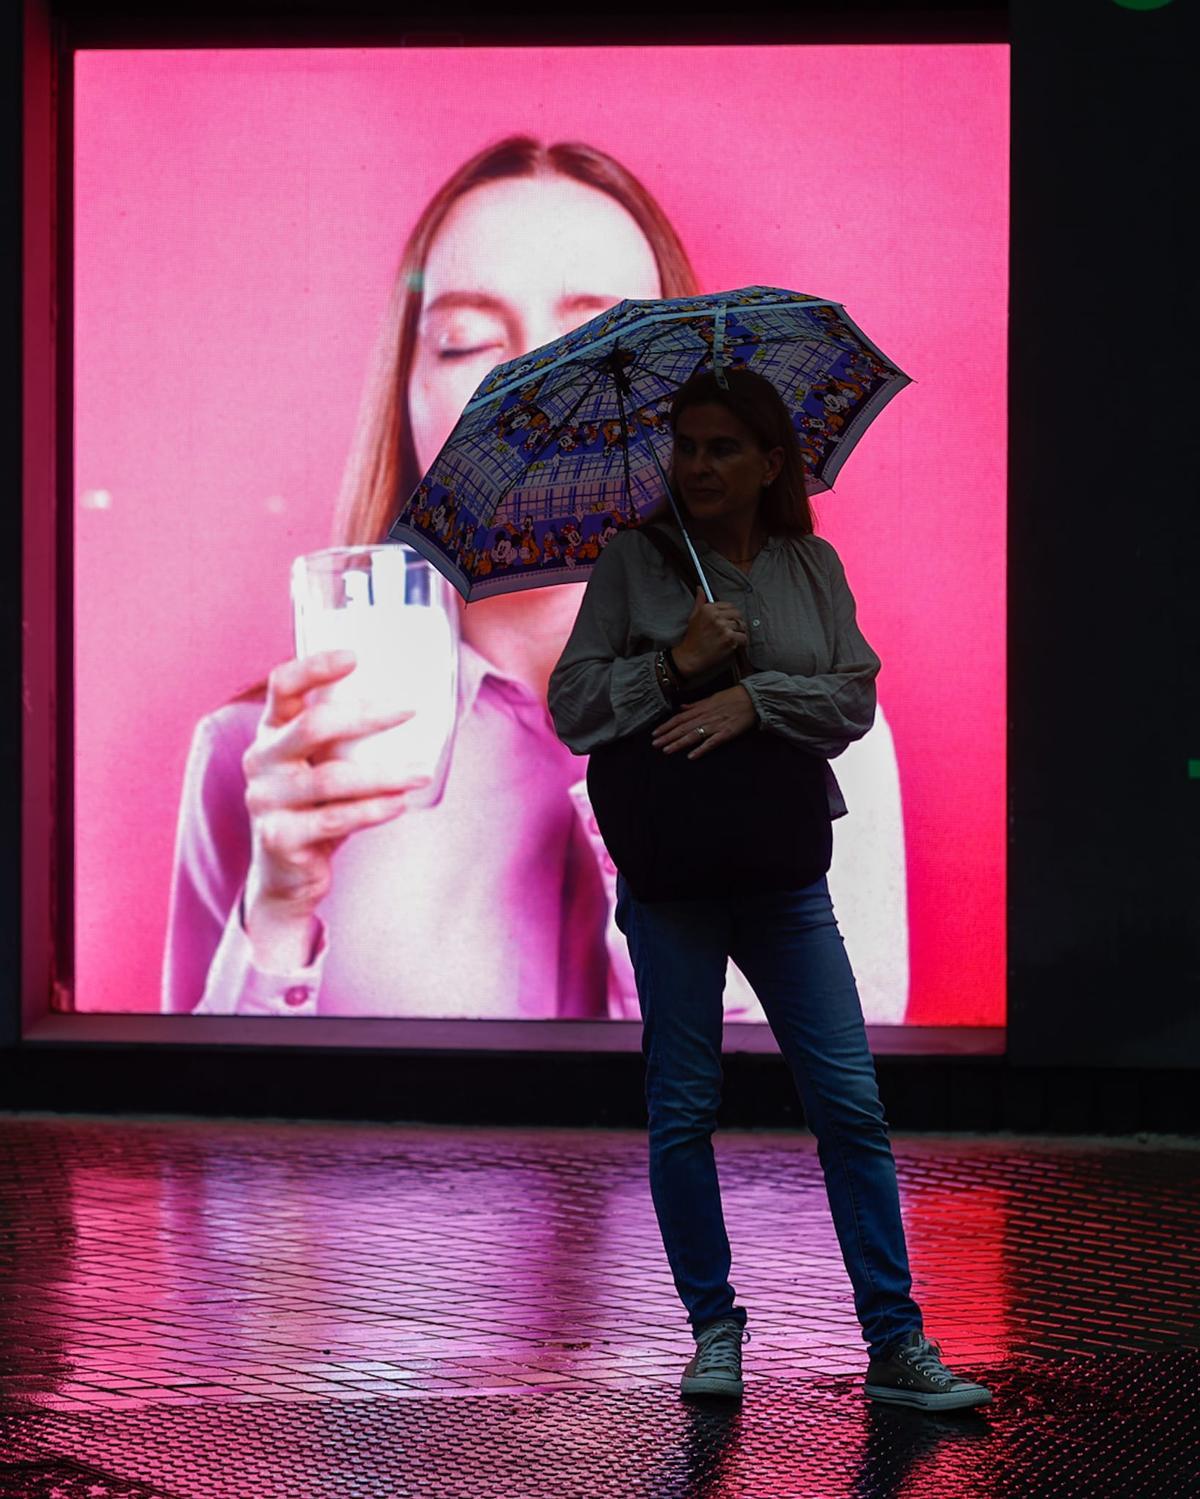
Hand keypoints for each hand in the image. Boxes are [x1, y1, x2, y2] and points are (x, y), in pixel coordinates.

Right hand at [241, 650, 428, 966]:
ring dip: (383, 774)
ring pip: (330, 779)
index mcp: (271, 733)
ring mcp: (265, 800)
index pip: (282, 686)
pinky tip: (400, 804)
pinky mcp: (279, 837)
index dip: (314, 667)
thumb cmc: (315, 808)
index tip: (355, 657)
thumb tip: (411, 706)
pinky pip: (334, 819)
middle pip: (312, 726)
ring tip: (421, 773)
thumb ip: (345, 740)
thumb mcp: (322, 766)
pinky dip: (372, 810)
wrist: (286, 875)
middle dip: (366, 717)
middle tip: (409, 711)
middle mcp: (261, 761)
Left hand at [651, 685, 756, 759]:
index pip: (679, 718)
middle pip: (682, 728)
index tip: (655, 733)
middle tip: (655, 744)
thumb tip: (681, 707)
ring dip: (678, 743)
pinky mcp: (726, 733)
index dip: (666, 726)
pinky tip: (691, 756)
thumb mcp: (711, 698)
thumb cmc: (733, 697)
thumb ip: (695, 705)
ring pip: (693, 735)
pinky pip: (711, 743)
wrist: (753, 698)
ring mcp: (715, 725)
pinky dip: (701, 749)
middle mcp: (705, 717)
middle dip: (667, 736)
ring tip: (666, 750)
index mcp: (701, 708)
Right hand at [672, 587, 748, 677]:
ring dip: (739, 633)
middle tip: (732, 630)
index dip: (731, 614)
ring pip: (742, 626)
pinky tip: (734, 644)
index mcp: (708, 609)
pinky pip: (744, 638)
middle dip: (737, 623)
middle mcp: (716, 616)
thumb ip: (700, 601)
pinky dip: (741, 642)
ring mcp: (723, 628)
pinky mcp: (729, 639)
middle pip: (738, 615)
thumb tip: (700, 588)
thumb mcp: (693, 616)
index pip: (730, 606)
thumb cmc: (692, 638)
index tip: (729, 621)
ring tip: (732, 638)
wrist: (690, 656)